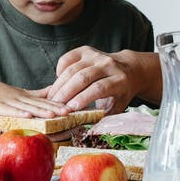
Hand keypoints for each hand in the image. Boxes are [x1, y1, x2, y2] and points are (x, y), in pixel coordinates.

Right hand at [0, 76, 69, 118]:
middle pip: (40, 104)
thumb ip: (37, 94)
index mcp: (26, 97)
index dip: (58, 105)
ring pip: (28, 107)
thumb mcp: (21, 93)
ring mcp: (9, 102)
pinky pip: (9, 111)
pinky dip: (19, 113)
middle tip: (69, 112)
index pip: (45, 101)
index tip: (72, 108)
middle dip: (55, 109)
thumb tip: (56, 91)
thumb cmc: (0, 93)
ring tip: (54, 115)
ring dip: (41, 111)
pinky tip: (28, 116)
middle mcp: (20, 99)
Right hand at [44, 47, 161, 112]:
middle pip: (83, 77)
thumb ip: (102, 117)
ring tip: (51, 98)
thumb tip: (84, 130)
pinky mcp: (85, 50)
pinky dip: (59, 70)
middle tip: (54, 106)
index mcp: (119, 80)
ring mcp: (96, 55)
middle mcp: (108, 65)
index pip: (99, 88)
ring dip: (59, 85)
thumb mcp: (116, 107)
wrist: (128, 70)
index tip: (69, 109)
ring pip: (72, 68)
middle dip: (66, 93)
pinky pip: (67, 58)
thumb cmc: (119, 94)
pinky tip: (58, 83)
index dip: (83, 98)